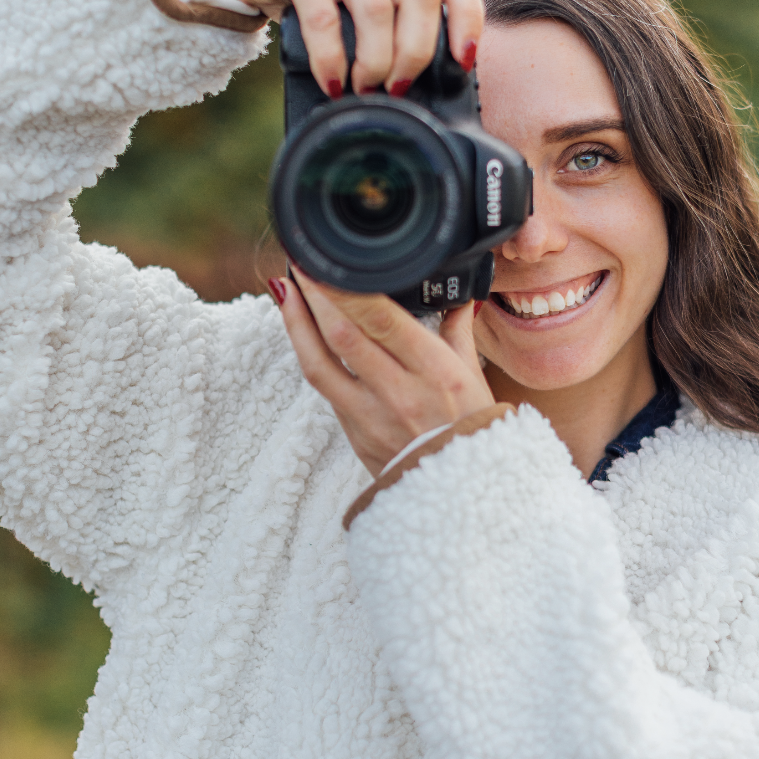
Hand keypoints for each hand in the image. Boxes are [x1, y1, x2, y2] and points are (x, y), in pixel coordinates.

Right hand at [179, 0, 482, 95]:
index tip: (464, 61)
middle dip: (414, 55)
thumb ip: (389, 34)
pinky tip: (332, 82)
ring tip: (362, 89)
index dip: (469, 18)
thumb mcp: (359, 10)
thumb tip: (411, 98)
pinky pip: (324, 17)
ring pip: (378, 8)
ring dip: (375, 60)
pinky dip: (331, 59)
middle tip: (397, 89)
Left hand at [271, 269, 494, 476]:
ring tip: (285, 288)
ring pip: (319, 363)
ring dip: (296, 322)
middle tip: (301, 262)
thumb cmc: (472, 431)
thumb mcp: (473, 376)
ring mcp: (370, 415)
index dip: (350, 290)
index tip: (330, 263)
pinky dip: (306, 352)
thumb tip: (460, 295)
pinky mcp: (352, 431)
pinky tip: (297, 328)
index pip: (383, 321)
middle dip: (317, 295)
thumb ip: (458, 330)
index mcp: (435, 372)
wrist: (460, 496)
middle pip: (344, 336)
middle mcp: (400, 392)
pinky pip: (322, 387)